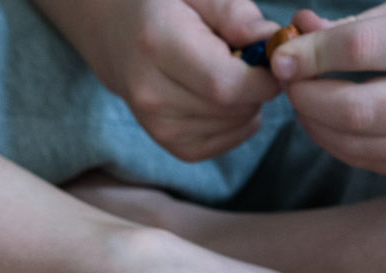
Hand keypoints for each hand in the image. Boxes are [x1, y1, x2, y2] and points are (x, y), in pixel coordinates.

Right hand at [63, 0, 285, 160]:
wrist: (113, 29)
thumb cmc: (161, 2)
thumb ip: (234, 12)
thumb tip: (272, 43)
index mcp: (158, 45)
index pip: (226, 84)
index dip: (263, 78)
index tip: (273, 59)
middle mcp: (151, 92)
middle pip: (231, 109)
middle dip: (258, 88)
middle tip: (252, 62)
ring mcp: (155, 123)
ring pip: (230, 128)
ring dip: (248, 105)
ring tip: (233, 74)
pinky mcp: (166, 141)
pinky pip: (219, 144)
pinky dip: (235, 124)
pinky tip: (227, 100)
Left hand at [271, 1, 385, 177]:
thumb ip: (355, 25)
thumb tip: (297, 33)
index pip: (361, 50)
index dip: (311, 53)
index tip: (283, 52)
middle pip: (355, 109)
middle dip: (306, 96)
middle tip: (287, 79)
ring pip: (356, 144)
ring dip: (314, 122)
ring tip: (304, 96)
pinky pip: (370, 161)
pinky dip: (337, 142)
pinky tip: (329, 118)